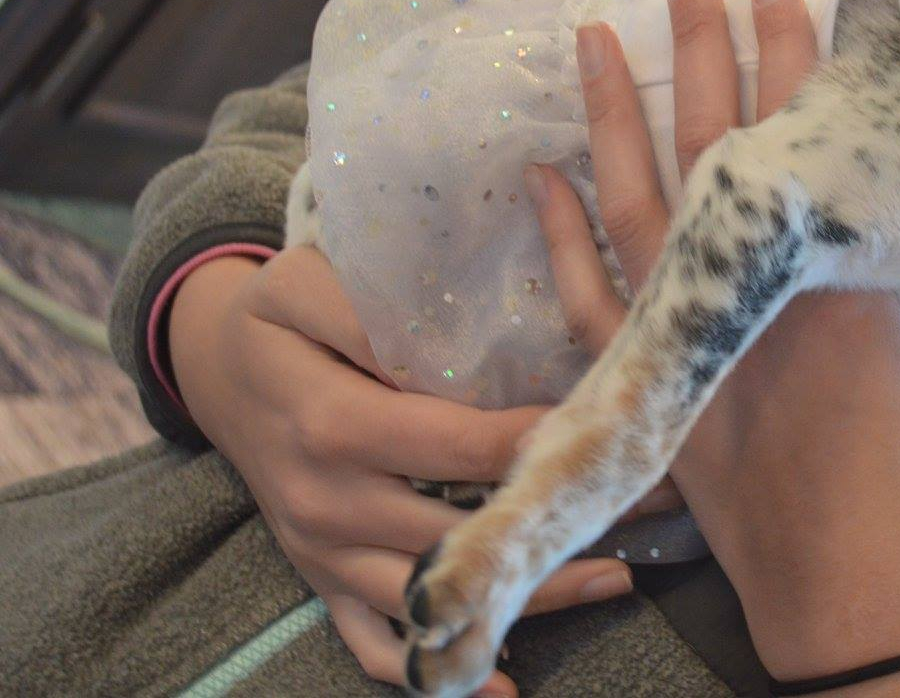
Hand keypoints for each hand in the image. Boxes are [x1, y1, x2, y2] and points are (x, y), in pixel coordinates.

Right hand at [169, 247, 648, 696]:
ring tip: (615, 578)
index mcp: (331, 425)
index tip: (604, 440)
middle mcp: (327, 502)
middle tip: (645, 505)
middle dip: (552, 523)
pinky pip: (373, 644)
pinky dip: (432, 674)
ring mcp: (322, 553)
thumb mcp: (305, 283)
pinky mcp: (320, 580)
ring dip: (523, 601)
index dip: (533, 448)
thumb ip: (374, 304)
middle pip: (455, 533)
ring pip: (432, 599)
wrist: (212, 372)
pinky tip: (504, 682)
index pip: (455, 447)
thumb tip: (457, 333)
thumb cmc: (277, 321)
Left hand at [528, 0, 899, 694]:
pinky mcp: (653, 399)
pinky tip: (541, 177)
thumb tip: (883, 272)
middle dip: (704, 47)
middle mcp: (752, 300)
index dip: (802, 55)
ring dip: (613, 116)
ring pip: (636, 207)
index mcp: (841, 287)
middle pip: (719, 149)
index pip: (815, 144)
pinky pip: (588, 306)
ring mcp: (690, 347)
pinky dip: (560, 240)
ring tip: (590, 36)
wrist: (859, 620)